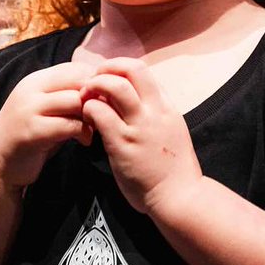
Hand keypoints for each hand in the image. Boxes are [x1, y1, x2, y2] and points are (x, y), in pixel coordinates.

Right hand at [0, 62, 94, 189]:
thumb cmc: (29, 137)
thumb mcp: (46, 110)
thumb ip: (67, 98)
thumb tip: (100, 89)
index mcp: (35, 80)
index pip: (74, 68)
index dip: (95, 81)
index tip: (105, 99)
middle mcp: (30, 89)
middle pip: (77, 80)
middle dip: (96, 97)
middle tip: (106, 114)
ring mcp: (28, 109)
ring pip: (74, 100)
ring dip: (91, 115)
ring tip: (94, 128)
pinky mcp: (31, 132)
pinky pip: (68, 125)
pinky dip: (83, 132)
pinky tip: (84, 141)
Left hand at [79, 57, 201, 215]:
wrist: (180, 196)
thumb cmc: (173, 168)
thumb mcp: (171, 129)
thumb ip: (155, 113)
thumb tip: (135, 99)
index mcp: (166, 106)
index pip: (142, 70)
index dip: (119, 68)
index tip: (107, 78)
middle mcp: (154, 111)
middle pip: (131, 68)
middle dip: (107, 68)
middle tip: (92, 81)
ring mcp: (139, 126)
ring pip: (115, 86)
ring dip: (95, 85)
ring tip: (85, 97)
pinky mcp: (123, 144)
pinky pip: (101, 114)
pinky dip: (89, 109)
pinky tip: (86, 119)